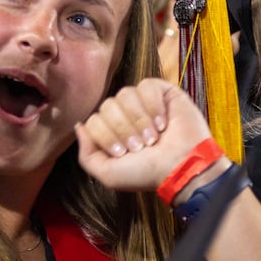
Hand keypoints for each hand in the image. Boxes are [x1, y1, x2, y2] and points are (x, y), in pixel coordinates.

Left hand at [75, 78, 219, 192]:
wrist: (180, 167)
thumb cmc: (147, 173)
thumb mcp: (109, 174)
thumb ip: (87, 155)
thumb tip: (80, 126)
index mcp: (111, 131)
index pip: (94, 120)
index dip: (107, 136)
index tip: (124, 153)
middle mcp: (125, 114)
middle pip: (107, 105)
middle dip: (124, 129)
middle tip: (141, 146)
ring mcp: (143, 102)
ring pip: (125, 94)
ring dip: (140, 120)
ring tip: (154, 136)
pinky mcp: (163, 92)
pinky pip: (146, 86)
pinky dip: (153, 106)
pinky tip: (163, 122)